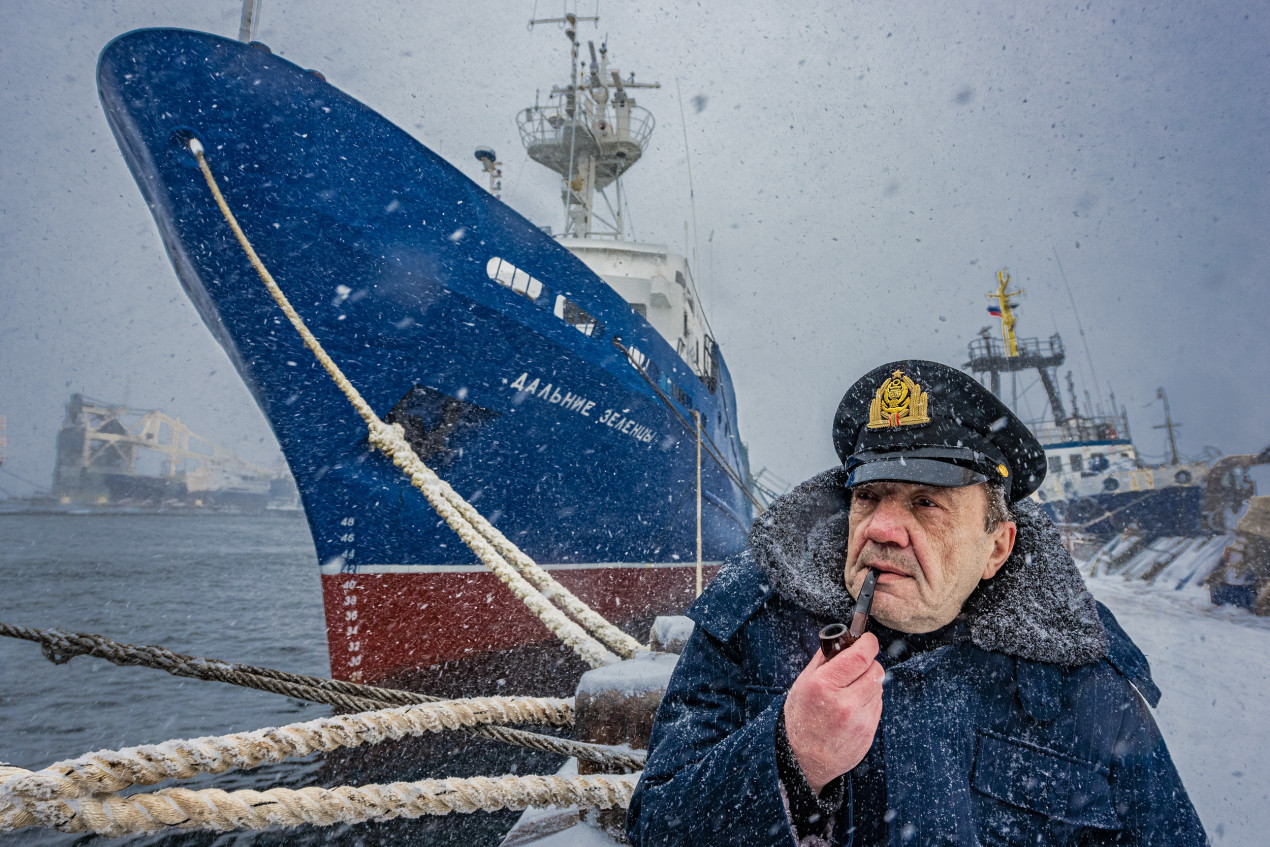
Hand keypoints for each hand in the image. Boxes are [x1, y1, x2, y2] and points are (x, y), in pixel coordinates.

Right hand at [782, 632, 883, 793]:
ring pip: (878, 687)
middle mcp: (844, 703)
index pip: (860, 657)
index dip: (868, 643)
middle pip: (875, 670)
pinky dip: (869, 700)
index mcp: (824, 686)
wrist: (804, 760)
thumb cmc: (801, 718)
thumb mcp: (803, 684)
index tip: (867, 639)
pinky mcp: (869, 732)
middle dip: (868, 663)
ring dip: (868, 683)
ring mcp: (859, 720)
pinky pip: (877, 705)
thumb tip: (842, 640)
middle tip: (856, 666)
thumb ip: (823, 659)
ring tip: (850, 690)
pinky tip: (852, 707)